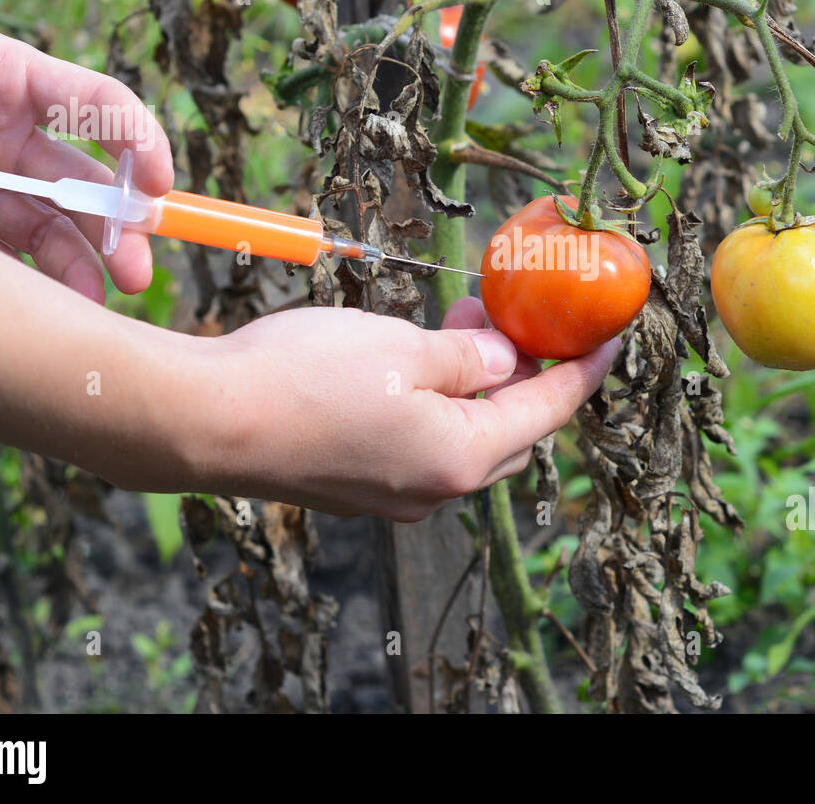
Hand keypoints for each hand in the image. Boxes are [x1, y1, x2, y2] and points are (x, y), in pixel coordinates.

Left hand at [0, 14, 172, 300]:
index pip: (91, 100)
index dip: (136, 138)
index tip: (158, 186)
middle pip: (81, 172)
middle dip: (119, 217)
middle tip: (136, 263)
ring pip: (53, 221)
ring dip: (87, 258)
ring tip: (107, 296)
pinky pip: (9, 251)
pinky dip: (39, 279)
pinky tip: (59, 305)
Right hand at [192, 297, 617, 520]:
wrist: (205, 422)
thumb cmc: (304, 377)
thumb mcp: (404, 348)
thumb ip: (470, 358)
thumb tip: (506, 363)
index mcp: (460, 456)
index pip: (548, 411)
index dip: (583, 370)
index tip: (610, 338)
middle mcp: (434, 490)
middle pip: (511, 432)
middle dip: (526, 375)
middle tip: (518, 318)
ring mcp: (393, 495)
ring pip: (463, 437)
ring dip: (476, 386)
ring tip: (461, 323)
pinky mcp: (358, 487)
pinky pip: (421, 445)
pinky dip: (437, 404)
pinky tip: (416, 362)